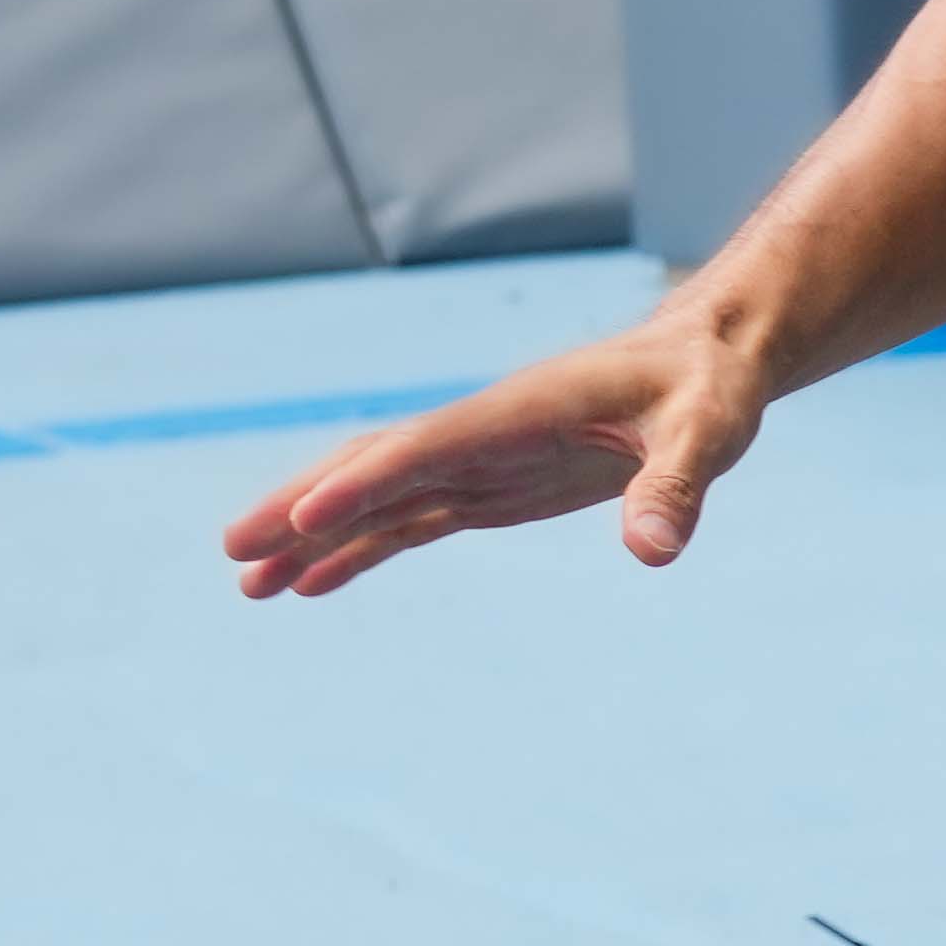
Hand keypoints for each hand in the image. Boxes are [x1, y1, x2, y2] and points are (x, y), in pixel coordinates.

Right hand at [222, 307, 779, 596]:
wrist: (711, 360)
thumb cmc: (709, 388)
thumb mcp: (707, 433)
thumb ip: (675, 487)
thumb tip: (654, 551)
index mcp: (521, 410)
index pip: (428, 449)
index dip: (365, 483)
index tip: (302, 519)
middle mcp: (484, 433)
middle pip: (375, 468)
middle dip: (305, 507)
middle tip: (234, 551)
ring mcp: (482, 460)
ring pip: (379, 498)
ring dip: (315, 537)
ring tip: (250, 585)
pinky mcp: (493, 486)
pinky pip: (411, 518)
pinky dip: (359, 548)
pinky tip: (313, 582)